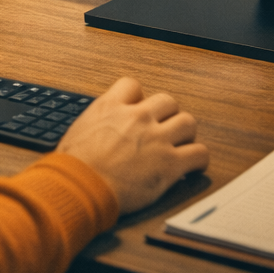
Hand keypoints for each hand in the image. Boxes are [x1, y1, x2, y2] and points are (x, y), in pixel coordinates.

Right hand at [56, 77, 208, 214]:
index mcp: (111, 107)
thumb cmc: (73, 166)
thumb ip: (96, 123)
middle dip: (167, 115)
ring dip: (186, 134)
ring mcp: (157, 139)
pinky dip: (199, 160)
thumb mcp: (78, 131)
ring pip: (188, 122)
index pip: (132, 85)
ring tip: (181, 146)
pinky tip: (192, 167)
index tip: (138, 110)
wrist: (81, 186)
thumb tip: (100, 128)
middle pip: (167, 101)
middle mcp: (137, 118)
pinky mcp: (170, 163)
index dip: (138, 98)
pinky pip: (199, 153)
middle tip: (163, 130)